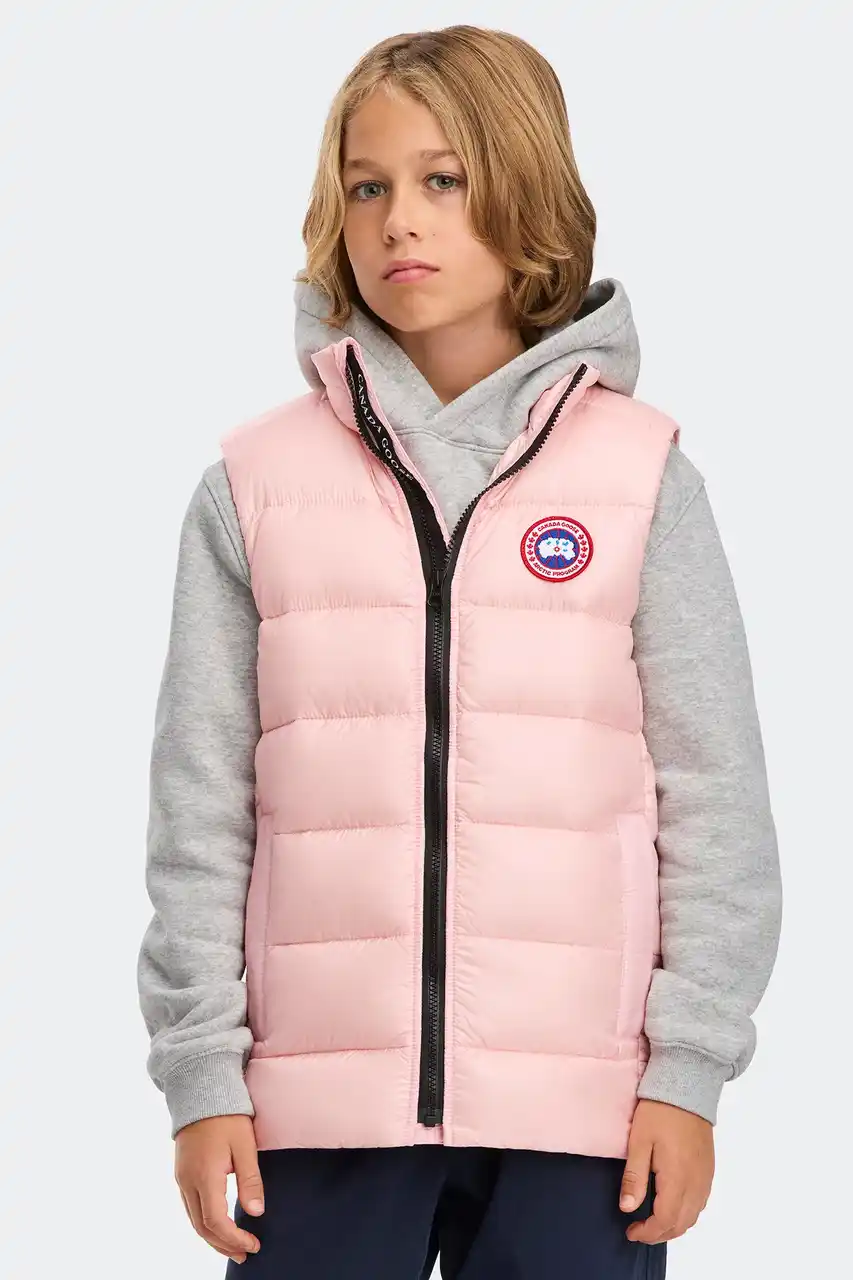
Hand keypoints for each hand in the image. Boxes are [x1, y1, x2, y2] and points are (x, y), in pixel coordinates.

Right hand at [174, 1114, 264, 1263]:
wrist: (200, 1090)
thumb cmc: (226, 1116)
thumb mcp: (245, 1145)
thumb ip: (250, 1179)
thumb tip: (256, 1212)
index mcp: (205, 1176)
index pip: (216, 1222)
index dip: (234, 1238)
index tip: (253, 1244)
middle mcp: (188, 1182)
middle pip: (202, 1227)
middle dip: (224, 1245)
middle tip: (245, 1253)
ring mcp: (181, 1178)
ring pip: (194, 1220)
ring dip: (213, 1237)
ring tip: (233, 1246)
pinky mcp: (181, 1173)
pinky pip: (190, 1207)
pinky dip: (204, 1222)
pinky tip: (217, 1225)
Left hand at [619, 1098, 713, 1243]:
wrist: (687, 1087)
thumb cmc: (659, 1112)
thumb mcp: (639, 1142)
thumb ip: (634, 1177)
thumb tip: (627, 1208)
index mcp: (678, 1178)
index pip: (666, 1220)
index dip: (648, 1232)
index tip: (631, 1231)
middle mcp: (696, 1183)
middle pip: (682, 1224)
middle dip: (659, 1233)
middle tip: (638, 1230)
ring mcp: (706, 1177)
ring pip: (693, 1216)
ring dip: (674, 1225)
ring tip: (652, 1221)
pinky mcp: (709, 1169)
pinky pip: (700, 1203)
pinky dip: (686, 1213)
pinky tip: (672, 1206)